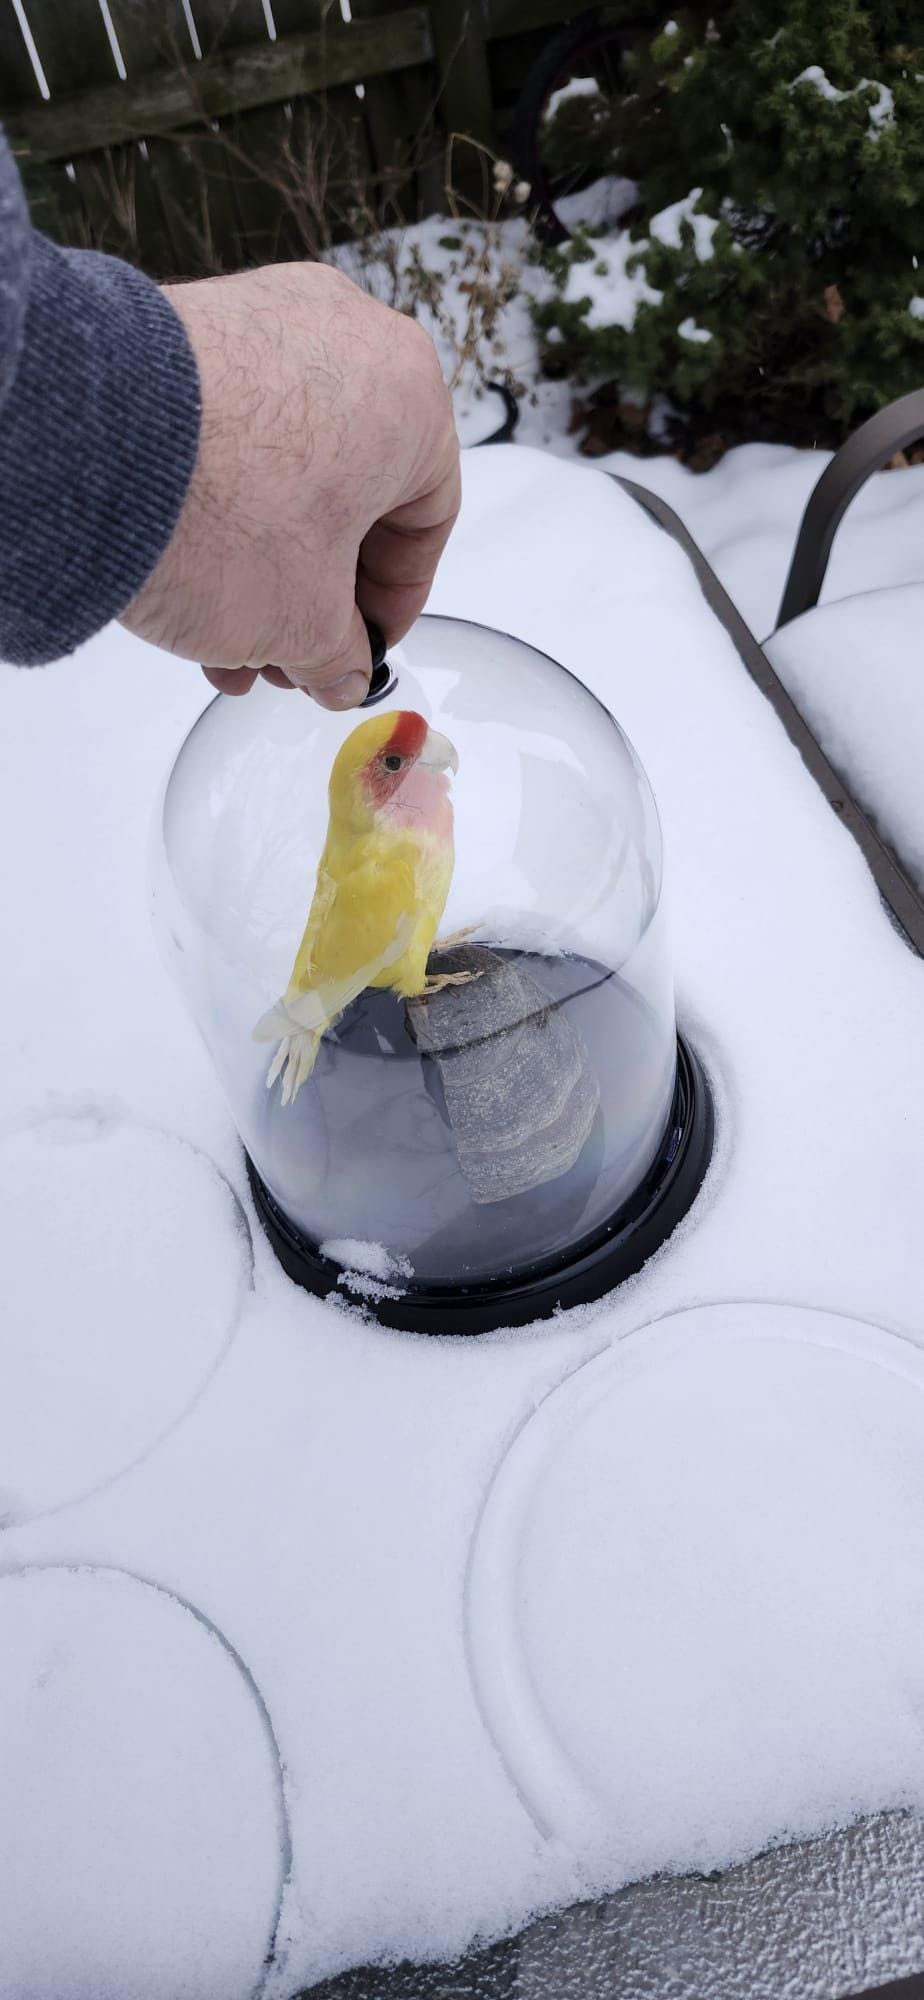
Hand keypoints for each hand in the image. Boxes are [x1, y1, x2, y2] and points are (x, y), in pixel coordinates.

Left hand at [121, 262, 460, 707]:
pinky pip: (231, 431)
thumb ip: (338, 654)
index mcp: (413, 395)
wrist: (90, 446)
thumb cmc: (223, 510)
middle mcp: (350, 336)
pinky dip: (221, 507)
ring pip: (287, 471)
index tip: (359, 648)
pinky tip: (187, 574)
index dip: (392, 605)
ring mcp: (266, 320)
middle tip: (286, 652)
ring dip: (264, 565)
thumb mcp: (304, 621)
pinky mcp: (195, 326)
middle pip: (351, 497)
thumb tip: (337, 670)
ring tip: (222, 633)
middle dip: (316, 593)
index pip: (427, 521)